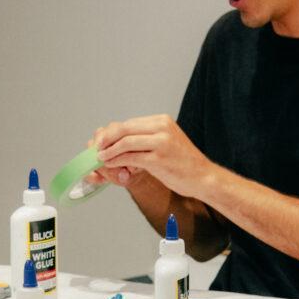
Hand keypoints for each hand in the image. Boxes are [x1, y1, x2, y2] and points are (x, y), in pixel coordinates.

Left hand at [93, 115, 214, 199]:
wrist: (203, 177)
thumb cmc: (183, 163)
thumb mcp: (165, 142)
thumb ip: (145, 138)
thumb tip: (119, 141)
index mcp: (161, 121)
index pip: (129, 123)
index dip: (111, 132)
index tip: (100, 141)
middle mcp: (161, 127)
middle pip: (124, 129)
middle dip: (106, 139)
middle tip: (95, 148)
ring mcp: (161, 142)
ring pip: (125, 142)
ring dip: (109, 151)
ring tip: (100, 158)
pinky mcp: (159, 159)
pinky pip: (130, 157)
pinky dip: (117, 160)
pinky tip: (111, 164)